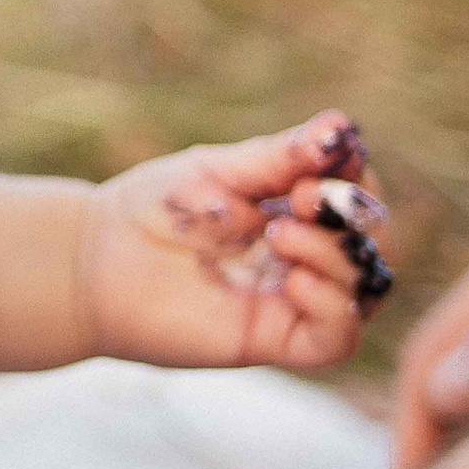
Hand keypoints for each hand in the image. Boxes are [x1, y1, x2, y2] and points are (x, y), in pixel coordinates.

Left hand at [76, 112, 390, 376]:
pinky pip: (334, 338)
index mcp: (296, 212)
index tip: (314, 163)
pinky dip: (333, 306)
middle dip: (352, 216)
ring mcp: (290, 300)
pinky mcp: (271, 340)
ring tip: (281, 233)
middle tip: (298, 198)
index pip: (359, 196)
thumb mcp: (220, 171)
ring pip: (364, 290)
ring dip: (337, 256)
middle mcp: (303, 258)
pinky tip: (293, 278)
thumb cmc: (153, 210)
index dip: (353, 178)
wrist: (93, 262)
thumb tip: (341, 128)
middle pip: (374, 244)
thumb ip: (281, 157)